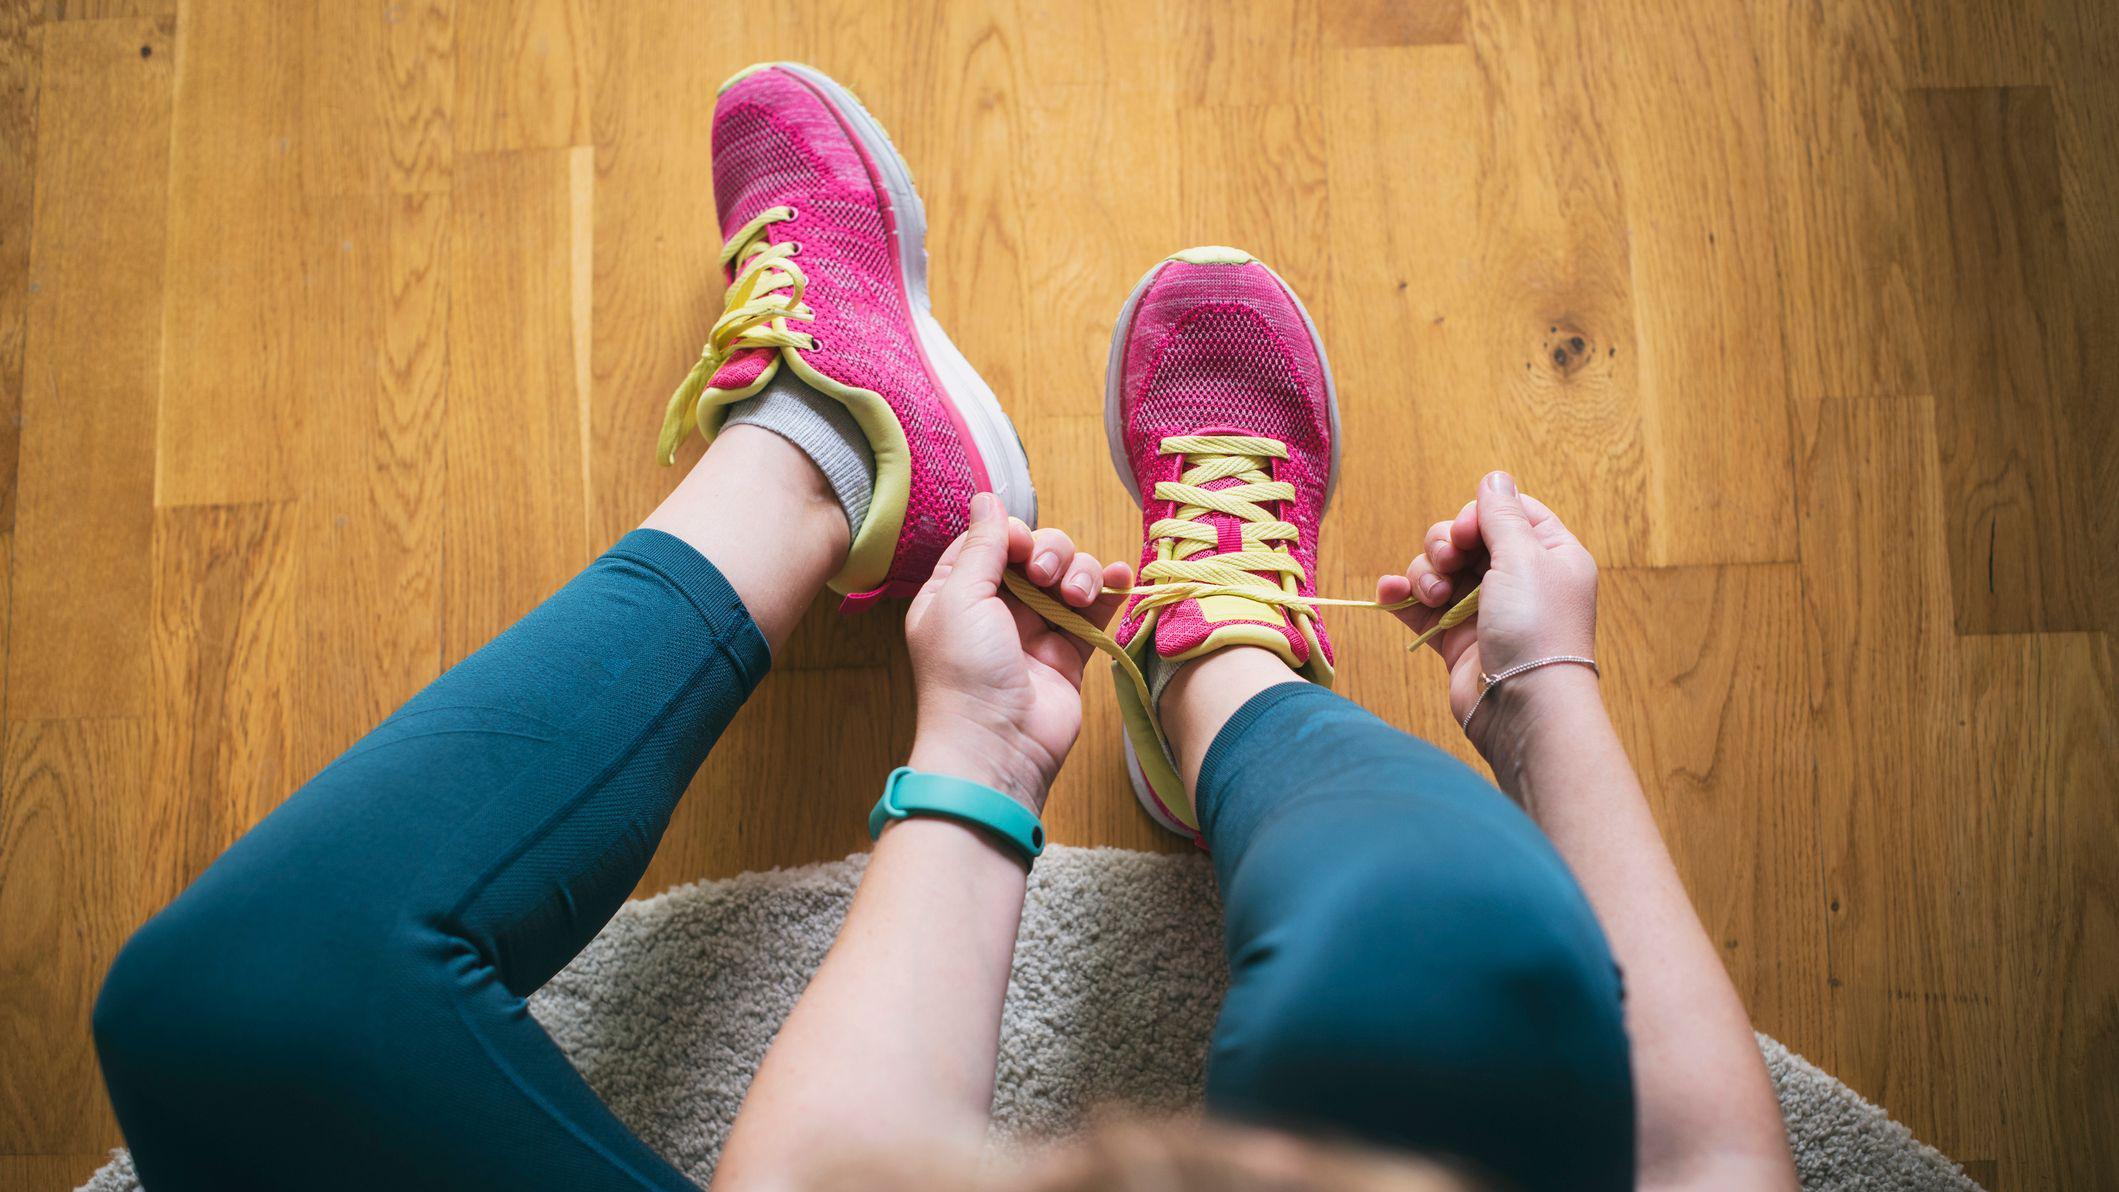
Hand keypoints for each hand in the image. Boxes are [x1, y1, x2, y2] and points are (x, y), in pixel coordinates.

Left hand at [903, 493, 1131, 815]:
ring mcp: (1036, 630)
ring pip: (1069, 575)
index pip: (991, 540)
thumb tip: (986, 497)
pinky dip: (1110, 591)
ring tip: (1075, 597)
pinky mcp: (1070, 652)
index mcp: (957, 592)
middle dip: (1050, 553)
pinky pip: (1095, 610)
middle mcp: (997, 607)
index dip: (1013, 535)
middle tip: (1047, 578)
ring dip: (1080, 573)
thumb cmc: (965, 673)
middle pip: (1036, 552)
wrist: (997, 746)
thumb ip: (981, 546)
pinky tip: (1120, 581)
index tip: (1021, 549)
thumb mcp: (959, 598)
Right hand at [1377, 471, 1600, 758]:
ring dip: (1424, 572)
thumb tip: (1494, 477)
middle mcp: (1517, 579)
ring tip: (1433, 595)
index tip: (1469, 532)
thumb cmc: (1536, 627)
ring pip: (1438, 568)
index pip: (1509, 513)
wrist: (1523, 705)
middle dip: (1445, 545)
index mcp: (1549, 555)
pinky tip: (1390, 593)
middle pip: (1466, 538)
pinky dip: (1402, 595)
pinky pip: (1419, 604)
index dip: (1479, 514)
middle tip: (1448, 563)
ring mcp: (1484, 609)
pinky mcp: (1454, 637)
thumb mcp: (1524, 557)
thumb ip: (1501, 515)